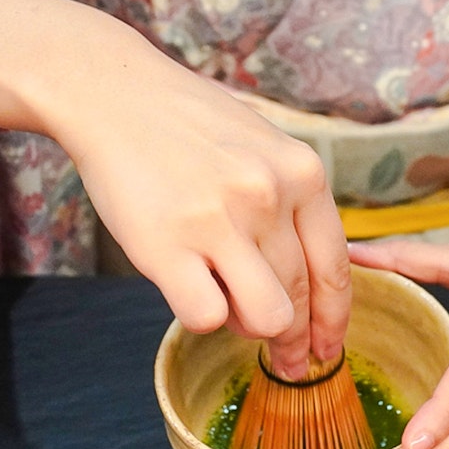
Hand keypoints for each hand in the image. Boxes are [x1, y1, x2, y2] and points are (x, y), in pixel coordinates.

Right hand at [0, 0, 351, 378]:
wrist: (112, 93)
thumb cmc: (189, 123)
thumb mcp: (264, 145)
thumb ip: (292, 201)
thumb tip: (314, 279)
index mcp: (302, 172)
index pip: (336, 268)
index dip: (334, 319)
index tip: (328, 346)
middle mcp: (269, 197)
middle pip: (301, 298)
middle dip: (295, 338)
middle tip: (285, 355)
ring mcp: (219, 222)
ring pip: (265, 318)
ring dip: (249, 326)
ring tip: (228, 304)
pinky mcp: (166, 246)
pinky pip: (206, 317)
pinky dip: (202, 316)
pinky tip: (189, 289)